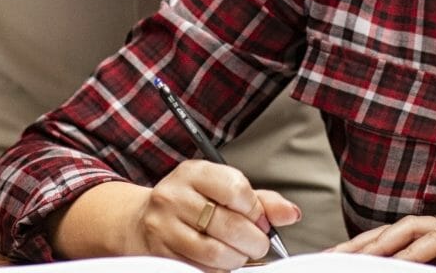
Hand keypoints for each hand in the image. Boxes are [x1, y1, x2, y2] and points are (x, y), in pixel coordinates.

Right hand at [124, 160, 300, 272]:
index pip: (236, 188)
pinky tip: (219, 260)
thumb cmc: (193, 204)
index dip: (256, 211)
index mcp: (194, 173)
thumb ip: (260, 201)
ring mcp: (163, 226)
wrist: (144, 220)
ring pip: (216, 252)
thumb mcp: (223, 191)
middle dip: (254, 241)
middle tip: (257, 244)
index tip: (260, 220)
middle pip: (230, 225)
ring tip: (239, 253)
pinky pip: (201, 268)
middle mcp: (174, 196)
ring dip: (237, 258)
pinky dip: (219, 269)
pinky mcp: (161, 252)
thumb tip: (291, 213)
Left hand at [331, 215, 435, 271]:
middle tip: (328, 258)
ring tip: (348, 257)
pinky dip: (407, 249)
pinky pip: (432, 240)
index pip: (398, 242)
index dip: (368, 250)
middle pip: (392, 231)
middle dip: (358, 244)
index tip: (340, 263)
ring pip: (404, 230)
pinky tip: (389, 259)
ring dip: (374, 242)